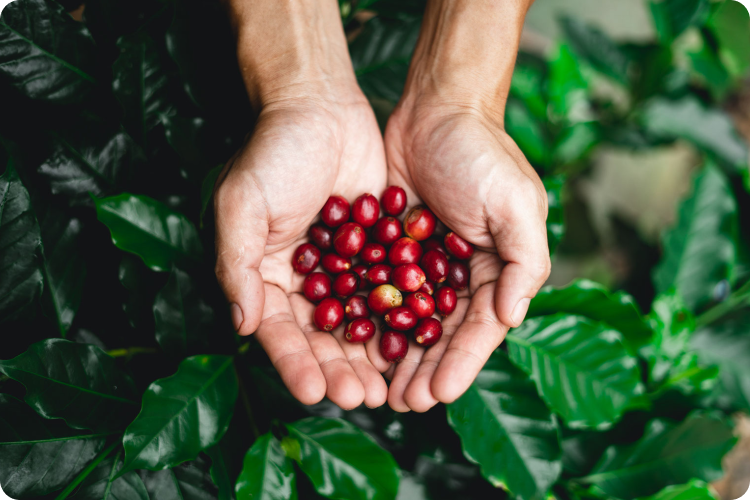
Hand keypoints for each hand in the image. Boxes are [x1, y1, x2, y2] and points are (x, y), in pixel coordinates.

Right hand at [216, 0, 388, 409]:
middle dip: (339, 369)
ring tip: (388, 387)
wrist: (320, 107)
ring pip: (358, 322)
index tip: (314, 391)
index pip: (278, 331)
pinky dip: (398, 318)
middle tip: (361, 398)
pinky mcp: (375, 252)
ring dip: (371, 356)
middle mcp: (303, 281)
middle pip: (321, 337)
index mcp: (265, 276)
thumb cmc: (273, 153)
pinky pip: (387, 291)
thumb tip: (240, 325)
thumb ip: (236, 263)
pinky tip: (414, 343)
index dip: (294, 363)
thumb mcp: (242, 204)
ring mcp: (341, 269)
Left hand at [379, 100, 550, 411]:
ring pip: (409, 322)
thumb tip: (512, 317)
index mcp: (496, 270)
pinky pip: (381, 291)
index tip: (438, 394)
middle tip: (403, 405)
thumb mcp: (516, 202)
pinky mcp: (391, 249)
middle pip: (443, 335)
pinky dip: (371, 320)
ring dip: (397, 357)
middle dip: (425, 371)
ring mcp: (424, 264)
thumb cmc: (482, 152)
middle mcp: (462, 274)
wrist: (436, 108)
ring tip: (379, 390)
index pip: (481, 328)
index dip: (461, 364)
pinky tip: (354, 345)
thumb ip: (524, 260)